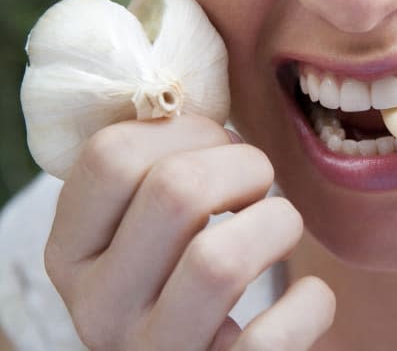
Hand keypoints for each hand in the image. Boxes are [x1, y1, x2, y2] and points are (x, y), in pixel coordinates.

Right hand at [44, 115, 334, 350]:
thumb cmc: (180, 266)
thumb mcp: (143, 221)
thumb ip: (154, 161)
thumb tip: (194, 84)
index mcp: (72, 250)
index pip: (111, 154)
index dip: (187, 129)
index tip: (219, 142)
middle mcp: (97, 307)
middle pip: (175, 191)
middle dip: (244, 164)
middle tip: (261, 179)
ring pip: (219, 261)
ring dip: (277, 222)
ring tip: (281, 224)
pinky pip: (272, 338)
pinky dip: (310, 302)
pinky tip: (309, 293)